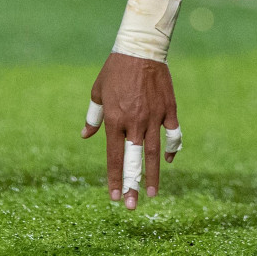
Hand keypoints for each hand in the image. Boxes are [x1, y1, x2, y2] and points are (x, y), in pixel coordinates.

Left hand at [82, 52, 181, 209]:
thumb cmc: (115, 70)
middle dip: (132, 185)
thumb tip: (85, 135)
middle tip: (132, 206)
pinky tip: (168, 161)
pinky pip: (172, 134)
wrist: (141, 49)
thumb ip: (93, 116)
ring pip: (154, 153)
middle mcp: (134, 121)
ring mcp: (153, 117)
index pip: (113, 156)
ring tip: (152, 194)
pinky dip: (172, 149)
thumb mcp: (98, 91)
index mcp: (115, 118)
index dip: (114, 178)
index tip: (114, 197)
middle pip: (133, 160)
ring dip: (153, 175)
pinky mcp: (169, 110)